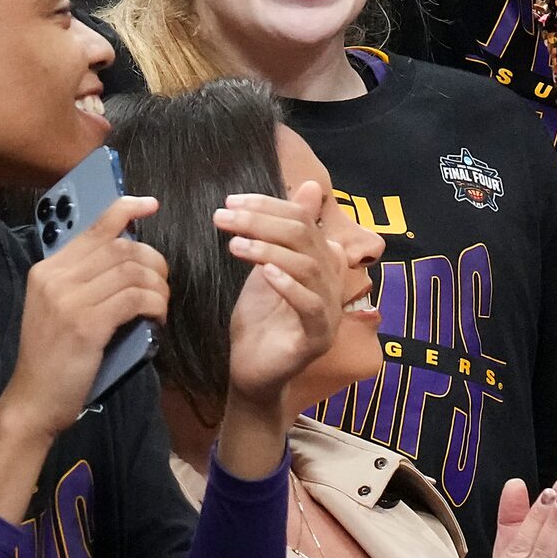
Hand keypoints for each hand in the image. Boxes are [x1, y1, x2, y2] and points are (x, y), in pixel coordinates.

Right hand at [3, 195, 168, 438]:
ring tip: (159, 305)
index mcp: (47, 270)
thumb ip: (83, 279)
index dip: (126, 209)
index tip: (151, 204)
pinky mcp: (85, 324)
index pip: (94, 228)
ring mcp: (68, 300)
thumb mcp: (59, 308)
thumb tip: (128, 251)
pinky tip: (156, 318)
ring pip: (132, 271)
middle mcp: (55, 278)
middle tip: (162, 282)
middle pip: (121, 248)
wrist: (33, 401)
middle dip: (153, 261)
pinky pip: (134, 298)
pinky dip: (154, 304)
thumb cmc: (53, 357)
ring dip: (157, 286)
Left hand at [216, 183, 341, 408]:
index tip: (231, 202)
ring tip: (235, 244)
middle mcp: (332, 282)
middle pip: (305, 237)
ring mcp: (329, 311)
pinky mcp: (318, 338)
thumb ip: (282, 232)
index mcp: (323, 261)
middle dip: (262, 221)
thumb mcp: (266, 266)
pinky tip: (263, 274)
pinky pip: (311, 306)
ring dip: (269, 249)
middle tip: (224, 216)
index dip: (269, 206)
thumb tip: (309, 185)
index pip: (303, 219)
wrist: (251, 373)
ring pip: (308, 267)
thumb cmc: (259, 319)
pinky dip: (288, 286)